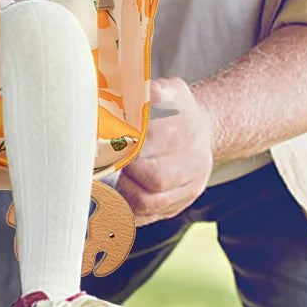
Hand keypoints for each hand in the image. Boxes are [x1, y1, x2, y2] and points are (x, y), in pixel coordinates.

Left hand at [116, 77, 213, 223]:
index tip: (107, 136)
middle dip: (125, 170)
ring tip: (103, 177)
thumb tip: (143, 91)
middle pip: (157, 178)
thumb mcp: (174, 90)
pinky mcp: (176, 207)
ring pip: (149, 203)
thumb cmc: (179, 110)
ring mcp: (187, 190)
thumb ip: (159, 89)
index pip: (156, 140)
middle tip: (104, 159)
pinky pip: (146, 217)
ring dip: (121, 191)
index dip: (128, 140)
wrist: (203, 133)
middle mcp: (195, 165)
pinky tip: (108, 195)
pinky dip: (123, 209)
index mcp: (191, 132)